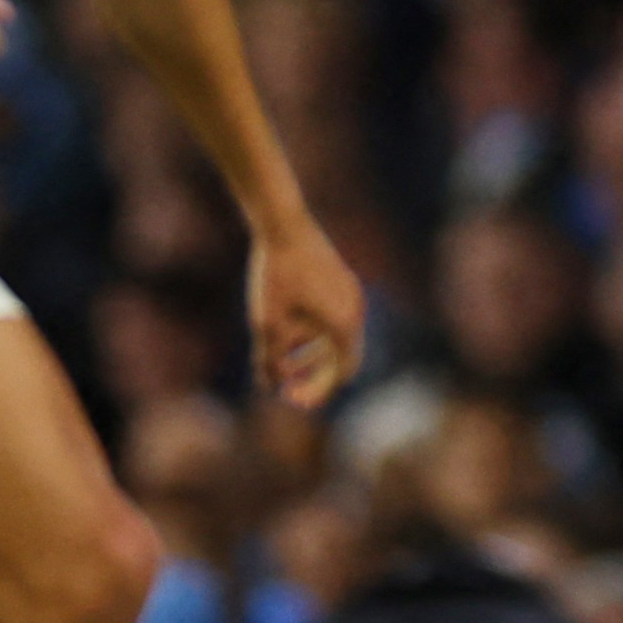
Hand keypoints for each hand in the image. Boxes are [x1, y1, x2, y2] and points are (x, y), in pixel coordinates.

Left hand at [249, 214, 367, 409]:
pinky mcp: (341, 281)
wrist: (284, 222)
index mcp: (343, 324)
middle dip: (316, 377)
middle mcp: (355, 310)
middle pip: (342, 359)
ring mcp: (351, 294)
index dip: (318, 391)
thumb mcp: (267, 322)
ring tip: (286, 362)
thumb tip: (272, 386)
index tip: (293, 400)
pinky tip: (291, 333)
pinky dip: (317, 335)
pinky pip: (334, 319)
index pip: (340, 373)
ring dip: (314, 356)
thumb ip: (270, 358)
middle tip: (291, 390)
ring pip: (337, 339)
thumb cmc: (275, 273)